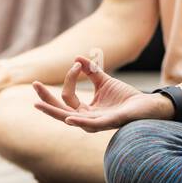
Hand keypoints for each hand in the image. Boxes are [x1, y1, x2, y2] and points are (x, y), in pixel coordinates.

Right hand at [33, 55, 172, 132]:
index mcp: (85, 111)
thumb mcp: (105, 81)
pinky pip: (91, 124)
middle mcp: (87, 119)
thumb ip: (91, 71)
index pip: (67, 97)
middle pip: (60, 110)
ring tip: (38, 105)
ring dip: (53, 111)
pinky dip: (79, 121)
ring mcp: (97, 123)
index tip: (77, 64)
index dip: (70, 78)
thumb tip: (76, 58)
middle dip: (46, 98)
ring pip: (69, 119)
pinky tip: (68, 118)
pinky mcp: (109, 123)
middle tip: (34, 84)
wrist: (146, 105)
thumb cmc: (125, 97)